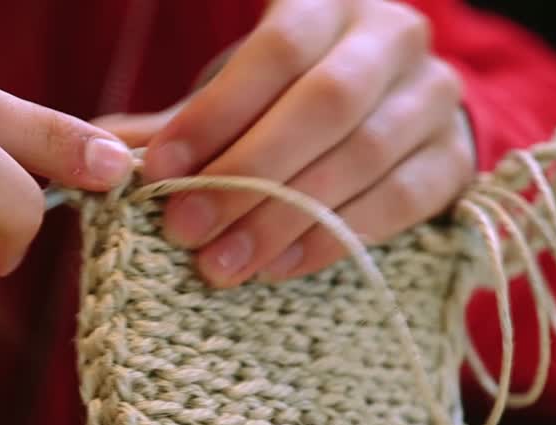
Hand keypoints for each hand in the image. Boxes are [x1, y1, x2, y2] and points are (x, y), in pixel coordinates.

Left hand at [97, 0, 473, 286]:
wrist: (390, 115)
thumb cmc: (290, 103)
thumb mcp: (237, 97)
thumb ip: (178, 124)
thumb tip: (99, 158)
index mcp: (329, 4)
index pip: (277, 50)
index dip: (215, 114)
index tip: (158, 173)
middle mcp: (393, 38)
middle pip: (324, 104)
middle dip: (246, 174)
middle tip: (185, 229)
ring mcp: (435, 97)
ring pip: (363, 156)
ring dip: (283, 217)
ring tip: (222, 264)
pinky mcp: (456, 159)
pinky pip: (399, 202)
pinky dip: (333, 238)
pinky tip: (277, 267)